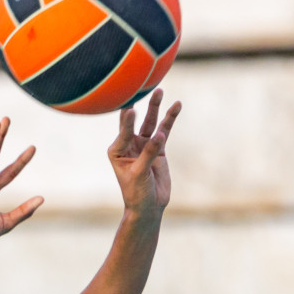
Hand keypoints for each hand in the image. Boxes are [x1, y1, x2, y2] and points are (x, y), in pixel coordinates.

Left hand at [108, 89, 180, 215]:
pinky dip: (170, 119)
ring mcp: (144, 145)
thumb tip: (160, 135)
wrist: (148, 206)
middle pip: (135, 121)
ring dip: (156, 108)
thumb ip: (148, 153)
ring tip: (160, 91)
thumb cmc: (137, 192)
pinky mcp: (158, 149)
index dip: (127, 121)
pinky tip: (176, 106)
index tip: (131, 109)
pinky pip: (165, 130)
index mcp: (116, 150)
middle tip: (144, 88)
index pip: (123, 132)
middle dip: (141, 105)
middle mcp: (128, 144)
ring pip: (151, 123)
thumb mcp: (140, 173)